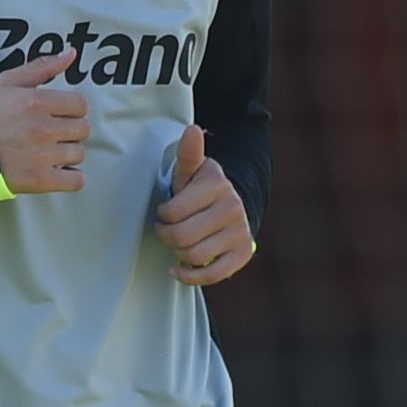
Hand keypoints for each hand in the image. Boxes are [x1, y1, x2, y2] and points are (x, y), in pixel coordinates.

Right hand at [0, 49, 87, 195]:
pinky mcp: (40, 180)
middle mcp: (43, 129)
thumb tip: (70, 54)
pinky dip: (72, 178)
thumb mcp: (8, 82)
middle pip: (82, 129)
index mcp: (36, 102)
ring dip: (68, 153)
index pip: (80, 104)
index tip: (62, 113)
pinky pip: (75, 181)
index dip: (73, 108)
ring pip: (79, 154)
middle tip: (55, 132)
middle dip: (71, 130)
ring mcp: (43, 156)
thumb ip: (42, 67)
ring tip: (50, 152)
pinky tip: (59, 171)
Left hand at [150, 125, 253, 284]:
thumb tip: (192, 129)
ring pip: (193, 256)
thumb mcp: (190, 171)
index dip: (162, 216)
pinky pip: (211, 275)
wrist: (230, 208)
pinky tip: (178, 269)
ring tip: (178, 243)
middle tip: (167, 230)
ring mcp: (240, 232)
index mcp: (217, 185)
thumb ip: (188, 153)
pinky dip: (189, 276)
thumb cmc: (199, 190)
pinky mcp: (243, 254)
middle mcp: (233, 208)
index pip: (173, 212)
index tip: (166, 212)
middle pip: (181, 237)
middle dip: (167, 236)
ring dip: (177, 253)